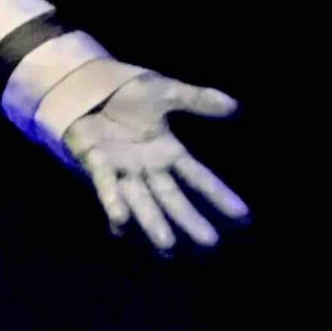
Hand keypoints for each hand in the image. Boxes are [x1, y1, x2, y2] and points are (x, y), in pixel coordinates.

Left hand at [62, 72, 249, 254]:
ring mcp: (122, 169)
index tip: (242, 215)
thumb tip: (235, 106)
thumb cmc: (128, 94)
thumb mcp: (166, 92)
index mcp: (168, 152)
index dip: (218, 195)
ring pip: (141, 201)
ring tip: (166, 245)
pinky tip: (120, 220)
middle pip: (171, 198)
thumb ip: (198, 100)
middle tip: (209, 242)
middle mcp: (148, 168)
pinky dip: (113, 200)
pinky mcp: (96, 163)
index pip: (198, 178)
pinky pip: (107, 185)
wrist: (89, 85)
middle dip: (189, 219)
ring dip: (152, 223)